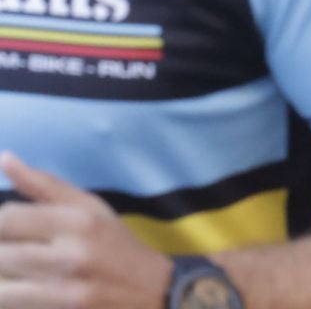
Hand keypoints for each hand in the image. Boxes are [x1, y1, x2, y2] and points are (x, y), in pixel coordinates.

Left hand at [0, 153, 172, 307]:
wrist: (154, 292)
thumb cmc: (116, 245)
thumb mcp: (91, 208)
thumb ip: (45, 186)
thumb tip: (5, 158)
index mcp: (79, 221)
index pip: (8, 218)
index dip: (0, 225)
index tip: (8, 231)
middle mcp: (73, 254)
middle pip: (2, 255)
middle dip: (0, 254)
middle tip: (12, 254)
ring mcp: (68, 291)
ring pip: (3, 291)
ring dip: (4, 284)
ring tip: (15, 276)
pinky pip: (17, 307)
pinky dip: (13, 300)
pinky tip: (23, 293)